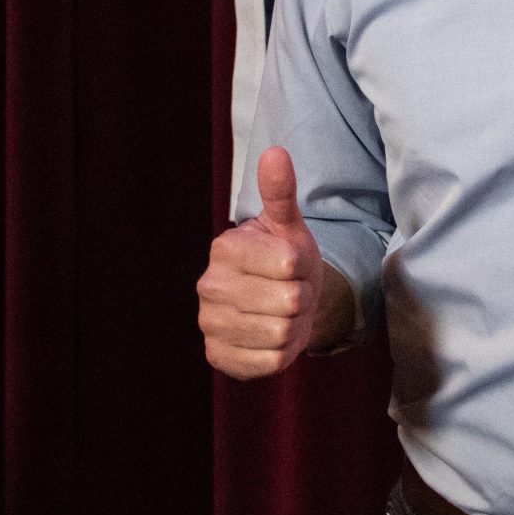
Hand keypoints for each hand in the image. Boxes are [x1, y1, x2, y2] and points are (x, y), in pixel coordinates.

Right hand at [195, 145, 346, 378]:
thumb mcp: (287, 223)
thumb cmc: (284, 258)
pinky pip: (269, 362)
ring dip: (295, 326)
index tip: (294, 265)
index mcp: (224, 248)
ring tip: (284, 313)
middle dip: (303, 298)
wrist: (277, 300)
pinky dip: (282, 353)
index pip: (290, 264)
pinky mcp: (217, 357)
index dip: (304, 267)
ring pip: (281, 333)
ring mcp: (209, 324)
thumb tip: (275, 152)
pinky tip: (273, 337)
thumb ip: (280, 191)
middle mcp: (208, 286)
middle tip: (293, 292)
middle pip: (288, 302)